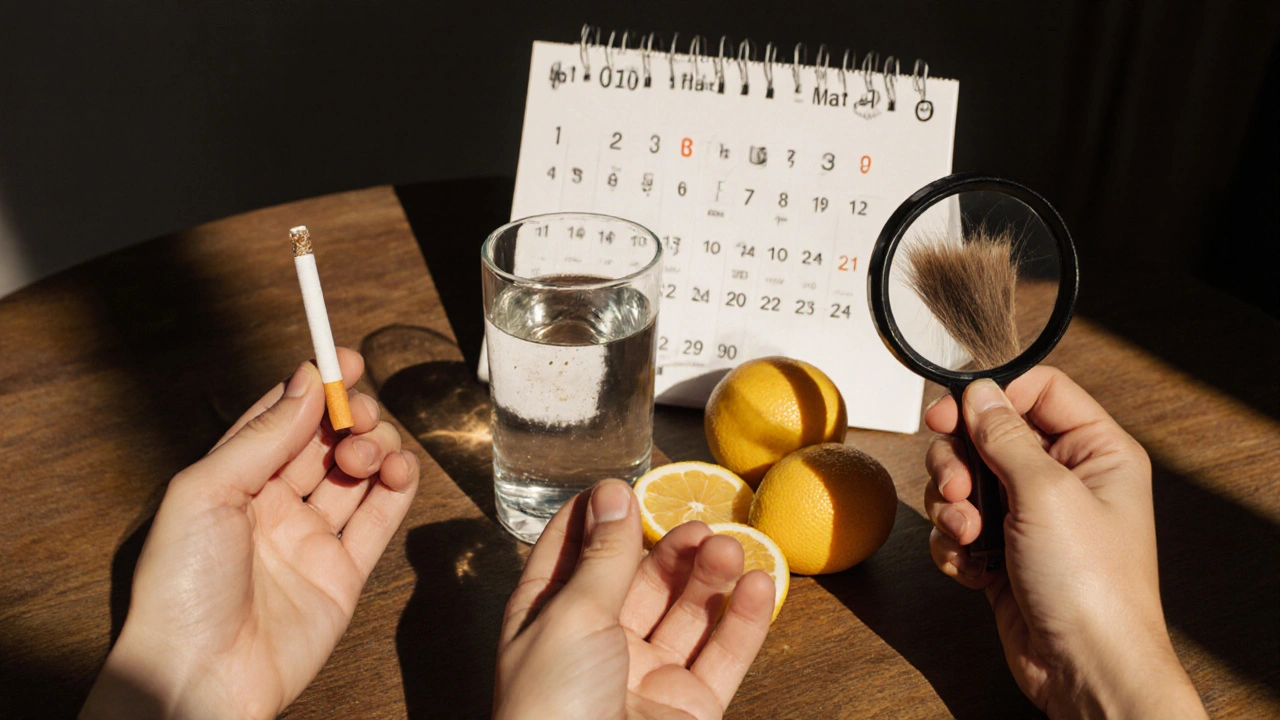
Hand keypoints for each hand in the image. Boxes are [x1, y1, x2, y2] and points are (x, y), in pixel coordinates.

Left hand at [82, 349, 419, 719]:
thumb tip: (305, 381)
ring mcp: (309, 540)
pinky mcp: (342, 575)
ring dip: (375, 448)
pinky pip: (379, 521)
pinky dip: (398, 489)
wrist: (200, 676)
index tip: (346, 360)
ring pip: (358, 475)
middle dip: (351, 416)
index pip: (280, 418)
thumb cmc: (180, 588)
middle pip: (325, 441)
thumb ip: (264, 435)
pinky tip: (400, 470)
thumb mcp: (206, 491)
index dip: (315, 386)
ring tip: (370, 452)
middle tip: (360, 414)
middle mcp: (271, 506)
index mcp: (231, 481)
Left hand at [495, 480, 774, 719]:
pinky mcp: (689, 708)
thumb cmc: (553, 708)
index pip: (569, 554)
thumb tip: (611, 492)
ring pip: (684, 613)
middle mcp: (594, 646)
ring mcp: (644, 679)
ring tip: (728, 545)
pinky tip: (758, 583)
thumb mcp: (572, 617)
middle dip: (667, 546)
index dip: (594, 518)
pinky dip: (744, 620)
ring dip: (708, 576)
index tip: (622, 483)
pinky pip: (722, 656)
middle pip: (637, 580)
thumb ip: (603, 556)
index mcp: (545, 621)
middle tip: (697, 520)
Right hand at [923, 366, 1204, 717]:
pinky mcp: (1003, 552)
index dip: (992, 397)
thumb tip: (979, 392)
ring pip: (966, 481)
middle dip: (959, 460)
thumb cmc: (1091, 585)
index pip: (1039, 391)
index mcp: (1096, 451)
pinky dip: (954, 543)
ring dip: (951, 506)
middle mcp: (1064, 478)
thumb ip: (1005, 436)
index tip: (950, 413)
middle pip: (988, 435)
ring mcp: (1031, 517)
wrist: (1085, 668)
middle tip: (955, 485)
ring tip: (967, 533)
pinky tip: (969, 566)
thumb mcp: (1046, 493)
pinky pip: (959, 526)